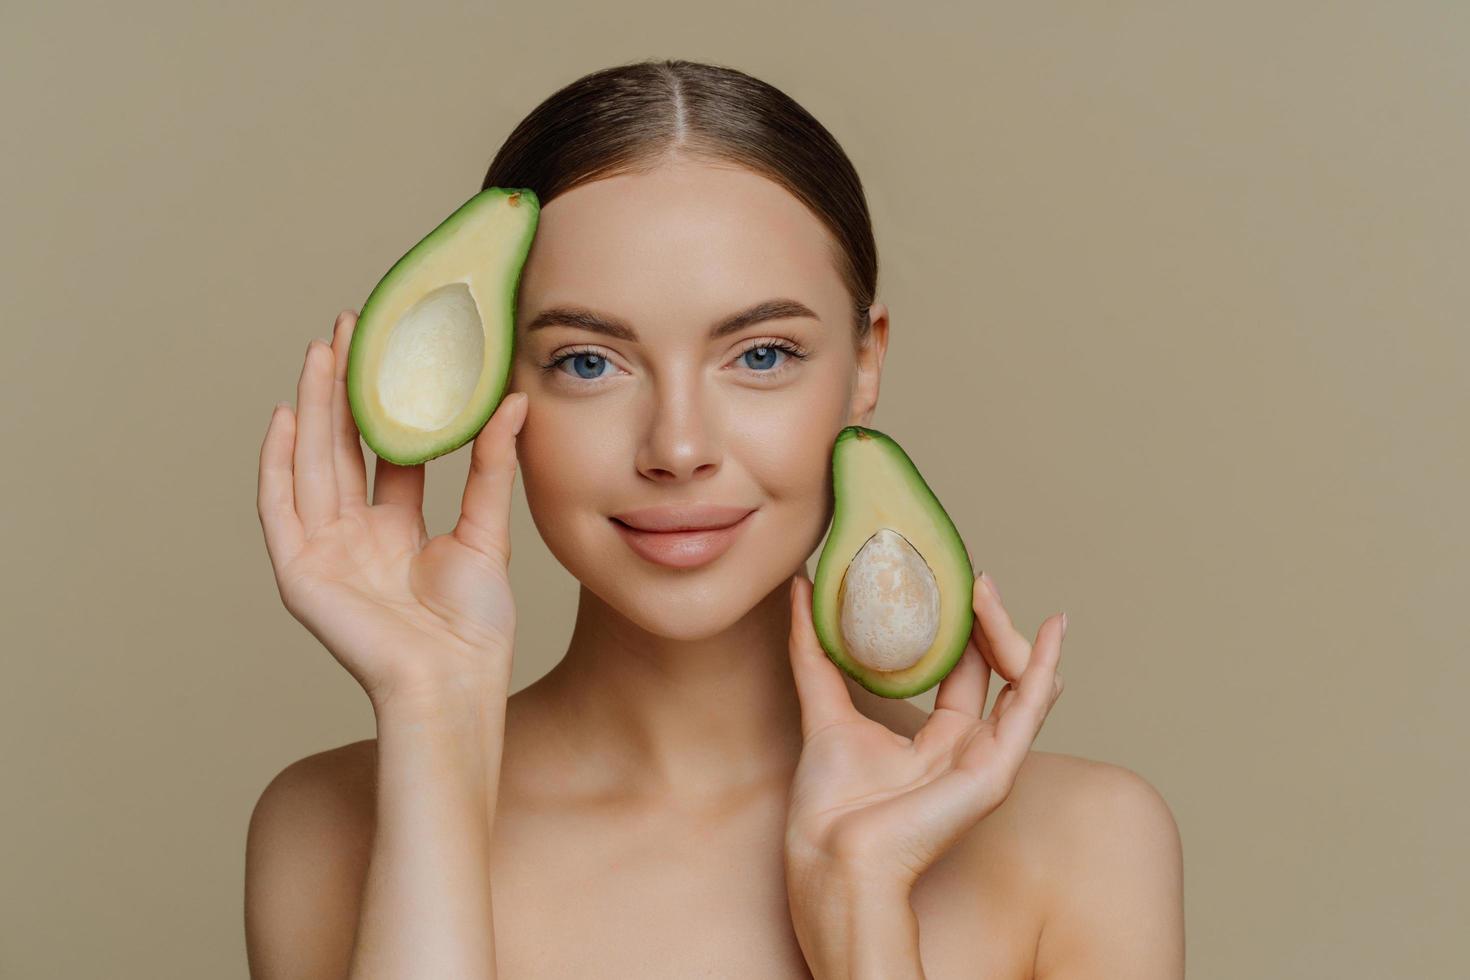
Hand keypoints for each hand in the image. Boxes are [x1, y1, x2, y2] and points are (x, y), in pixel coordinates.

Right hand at [256, 309, 528, 707]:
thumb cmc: (475, 628)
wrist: (453, 683)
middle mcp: (354, 534)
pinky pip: (280, 507)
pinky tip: (284, 416)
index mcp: (395, 529)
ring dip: (312, 406)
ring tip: (319, 350)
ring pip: (311, 463)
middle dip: (344, 388)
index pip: (384, 451)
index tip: (393, 350)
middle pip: (343, 446)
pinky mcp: (300, 571)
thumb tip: (513, 402)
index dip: (388, 404)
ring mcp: (323, 551)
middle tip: (350, 328)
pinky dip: (278, 463)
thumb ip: (491, 468)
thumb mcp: (487, 532)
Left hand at [783, 568, 1065, 891]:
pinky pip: (1030, 710)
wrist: (832, 854)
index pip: (962, 671)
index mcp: (936, 740)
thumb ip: (813, 651)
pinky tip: (1055, 631)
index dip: (960, 625)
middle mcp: (968, 748)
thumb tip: (800, 588)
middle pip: (993, 671)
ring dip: (1008, 631)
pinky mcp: (995, 771)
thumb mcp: (823, 709)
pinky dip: (1046, 667)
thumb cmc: (829, 804)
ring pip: (1018, 682)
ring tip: (987, 588)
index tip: (951, 579)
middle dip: (987, 621)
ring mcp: (986, 759)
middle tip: (972, 576)